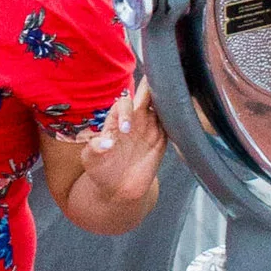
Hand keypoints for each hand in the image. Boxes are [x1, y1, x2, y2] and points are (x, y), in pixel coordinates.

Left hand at [49, 77, 168, 234]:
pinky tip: (179, 116)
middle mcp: (134, 119)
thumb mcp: (90, 159)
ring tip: (174, 97)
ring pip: (162, 106)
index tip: (125, 130)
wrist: (116, 189)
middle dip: (152, 85)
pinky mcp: (162, 140)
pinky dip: (176, 119)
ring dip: (167, 101)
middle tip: (160, 81)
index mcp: (116, 119)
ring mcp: (150, 127)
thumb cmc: (100, 169)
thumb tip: (105, 143)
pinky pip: (171, 124)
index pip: (124, 103)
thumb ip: (95, 148)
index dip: (126, 112)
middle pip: (146, 94)